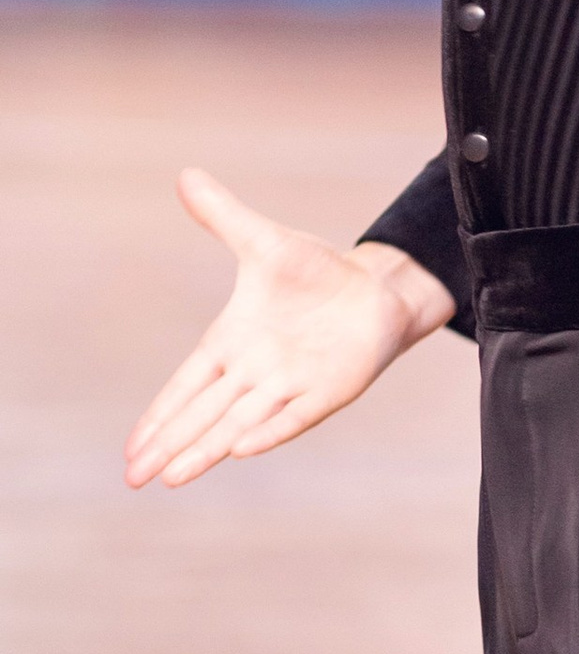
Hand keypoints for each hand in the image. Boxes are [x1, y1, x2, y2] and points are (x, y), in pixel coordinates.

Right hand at [123, 170, 453, 488]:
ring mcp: (290, 384)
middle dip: (170, 443)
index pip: (186, 386)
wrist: (373, 286)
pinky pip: (295, 415)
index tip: (129, 449)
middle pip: (204, 414)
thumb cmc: (313, 272)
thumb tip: (186, 175)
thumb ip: (224, 216)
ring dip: (208, 448)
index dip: (158, 414)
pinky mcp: (328, 390)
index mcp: (231, 343)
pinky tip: (243, 449)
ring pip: (240, 424)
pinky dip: (271, 430)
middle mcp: (254, 372)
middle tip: (134, 478)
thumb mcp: (265, 243)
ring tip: (173, 478)